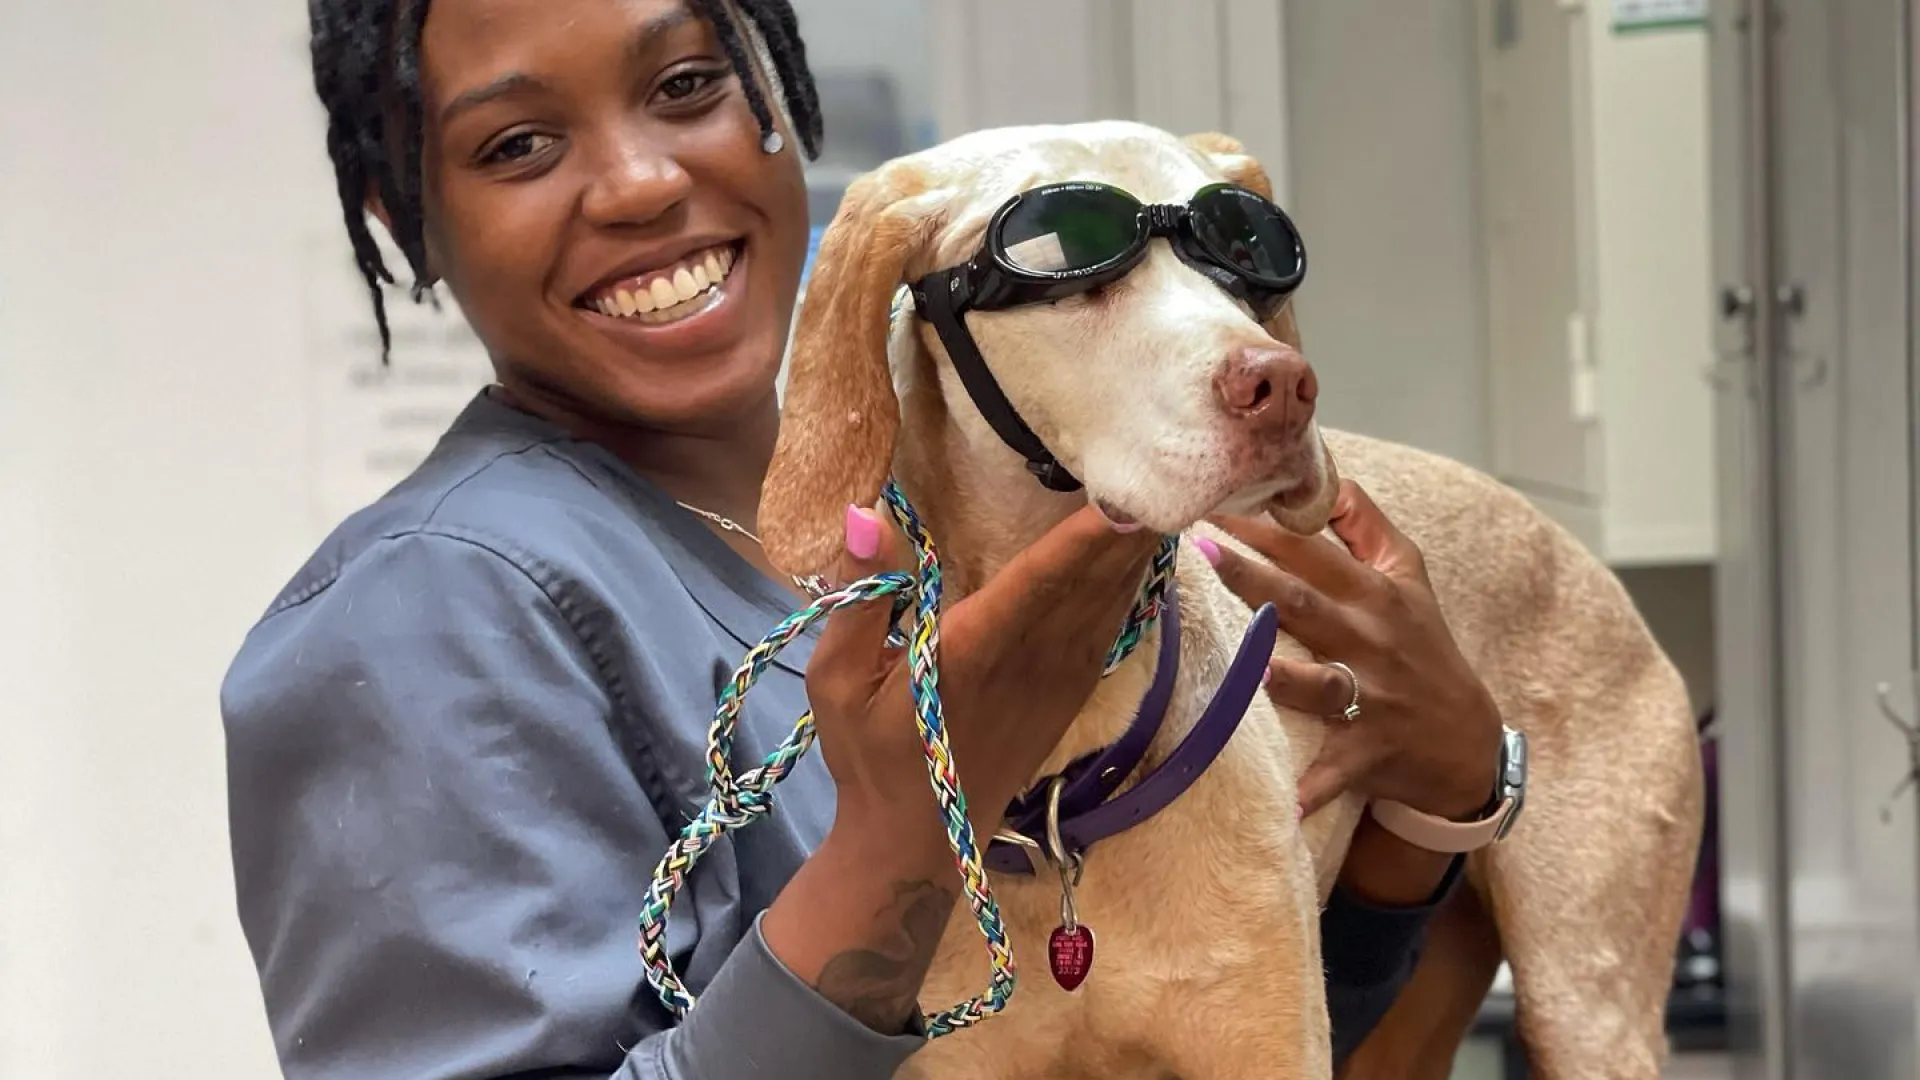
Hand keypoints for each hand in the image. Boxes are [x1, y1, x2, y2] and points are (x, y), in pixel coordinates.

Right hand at [763, 502, 1156, 1029]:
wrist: (916, 841)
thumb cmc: (869, 755)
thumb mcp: (836, 680)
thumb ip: (859, 597)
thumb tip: (865, 515)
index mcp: (970, 654)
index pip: (1038, 582)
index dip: (1084, 538)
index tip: (1125, 492)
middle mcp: (1028, 664)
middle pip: (1091, 582)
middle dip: (1130, 525)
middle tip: (1170, 463)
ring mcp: (1057, 681)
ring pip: (1111, 601)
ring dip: (1139, 549)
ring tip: (1169, 490)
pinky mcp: (1070, 692)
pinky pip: (1111, 626)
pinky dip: (1133, 584)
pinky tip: (1148, 551)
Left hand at [1201, 480, 1502, 820]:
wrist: (1466, 739)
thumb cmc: (1423, 646)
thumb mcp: (1410, 576)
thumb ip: (1366, 523)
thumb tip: (1327, 473)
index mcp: (1373, 593)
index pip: (1311, 551)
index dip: (1265, 524)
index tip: (1213, 501)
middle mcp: (1369, 640)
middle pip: (1303, 604)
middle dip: (1254, 578)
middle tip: (1204, 551)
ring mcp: (1369, 697)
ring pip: (1320, 684)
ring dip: (1283, 679)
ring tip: (1245, 671)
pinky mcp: (1368, 750)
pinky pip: (1336, 771)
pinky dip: (1315, 788)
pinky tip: (1286, 804)